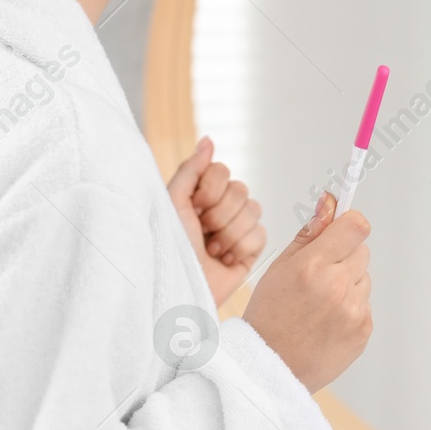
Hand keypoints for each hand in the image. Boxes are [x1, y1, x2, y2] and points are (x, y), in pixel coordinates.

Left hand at [166, 136, 267, 306]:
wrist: (180, 288)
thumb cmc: (169, 248)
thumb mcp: (172, 204)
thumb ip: (191, 170)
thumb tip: (208, 140)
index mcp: (199, 194)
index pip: (222, 172)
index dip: (209, 191)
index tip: (193, 211)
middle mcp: (220, 208)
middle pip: (240, 191)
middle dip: (218, 216)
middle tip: (202, 235)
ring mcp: (237, 228)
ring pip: (253, 211)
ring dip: (228, 235)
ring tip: (210, 251)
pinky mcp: (250, 249)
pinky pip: (261, 234)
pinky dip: (240, 249)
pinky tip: (223, 260)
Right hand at [242, 192, 371, 393]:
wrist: (270, 367)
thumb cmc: (269, 315)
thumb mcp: (279, 267)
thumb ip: (310, 233)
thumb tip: (331, 202)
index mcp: (312, 266)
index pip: (356, 226)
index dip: (350, 225)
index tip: (343, 229)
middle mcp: (336, 286)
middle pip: (362, 250)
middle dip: (344, 256)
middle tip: (318, 277)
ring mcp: (353, 311)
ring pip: (364, 278)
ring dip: (348, 284)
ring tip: (319, 304)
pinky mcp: (363, 330)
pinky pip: (364, 304)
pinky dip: (350, 308)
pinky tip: (326, 321)